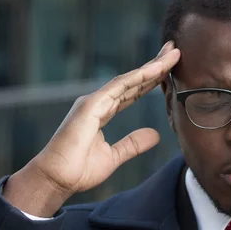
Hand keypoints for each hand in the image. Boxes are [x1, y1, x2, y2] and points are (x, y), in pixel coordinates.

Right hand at [3, 41, 180, 216]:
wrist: (55, 179)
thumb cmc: (78, 170)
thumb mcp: (114, 156)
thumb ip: (133, 144)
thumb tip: (155, 135)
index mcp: (102, 111)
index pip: (133, 91)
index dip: (152, 79)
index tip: (170, 68)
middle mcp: (99, 102)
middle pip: (134, 80)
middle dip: (155, 65)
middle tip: (175, 49)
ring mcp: (94, 101)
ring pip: (130, 79)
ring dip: (152, 66)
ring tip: (172, 52)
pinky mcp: (90, 105)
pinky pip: (119, 86)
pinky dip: (139, 76)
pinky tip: (156, 68)